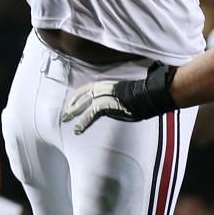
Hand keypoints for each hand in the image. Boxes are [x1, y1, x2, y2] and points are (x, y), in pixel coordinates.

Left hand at [61, 64, 177, 134]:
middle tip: (64, 114)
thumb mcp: (127, 94)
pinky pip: (91, 114)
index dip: (78, 96)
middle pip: (83, 96)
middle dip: (72, 105)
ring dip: (73, 113)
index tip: (71, 103)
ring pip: (84, 104)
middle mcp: (104, 88)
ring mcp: (104, 95)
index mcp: (108, 85)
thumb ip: (117, 98)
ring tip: (66, 121)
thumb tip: (115, 105)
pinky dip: (83, 122)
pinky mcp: (106, 104)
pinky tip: (78, 129)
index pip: (88, 89)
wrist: (149, 95)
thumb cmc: (143, 95)